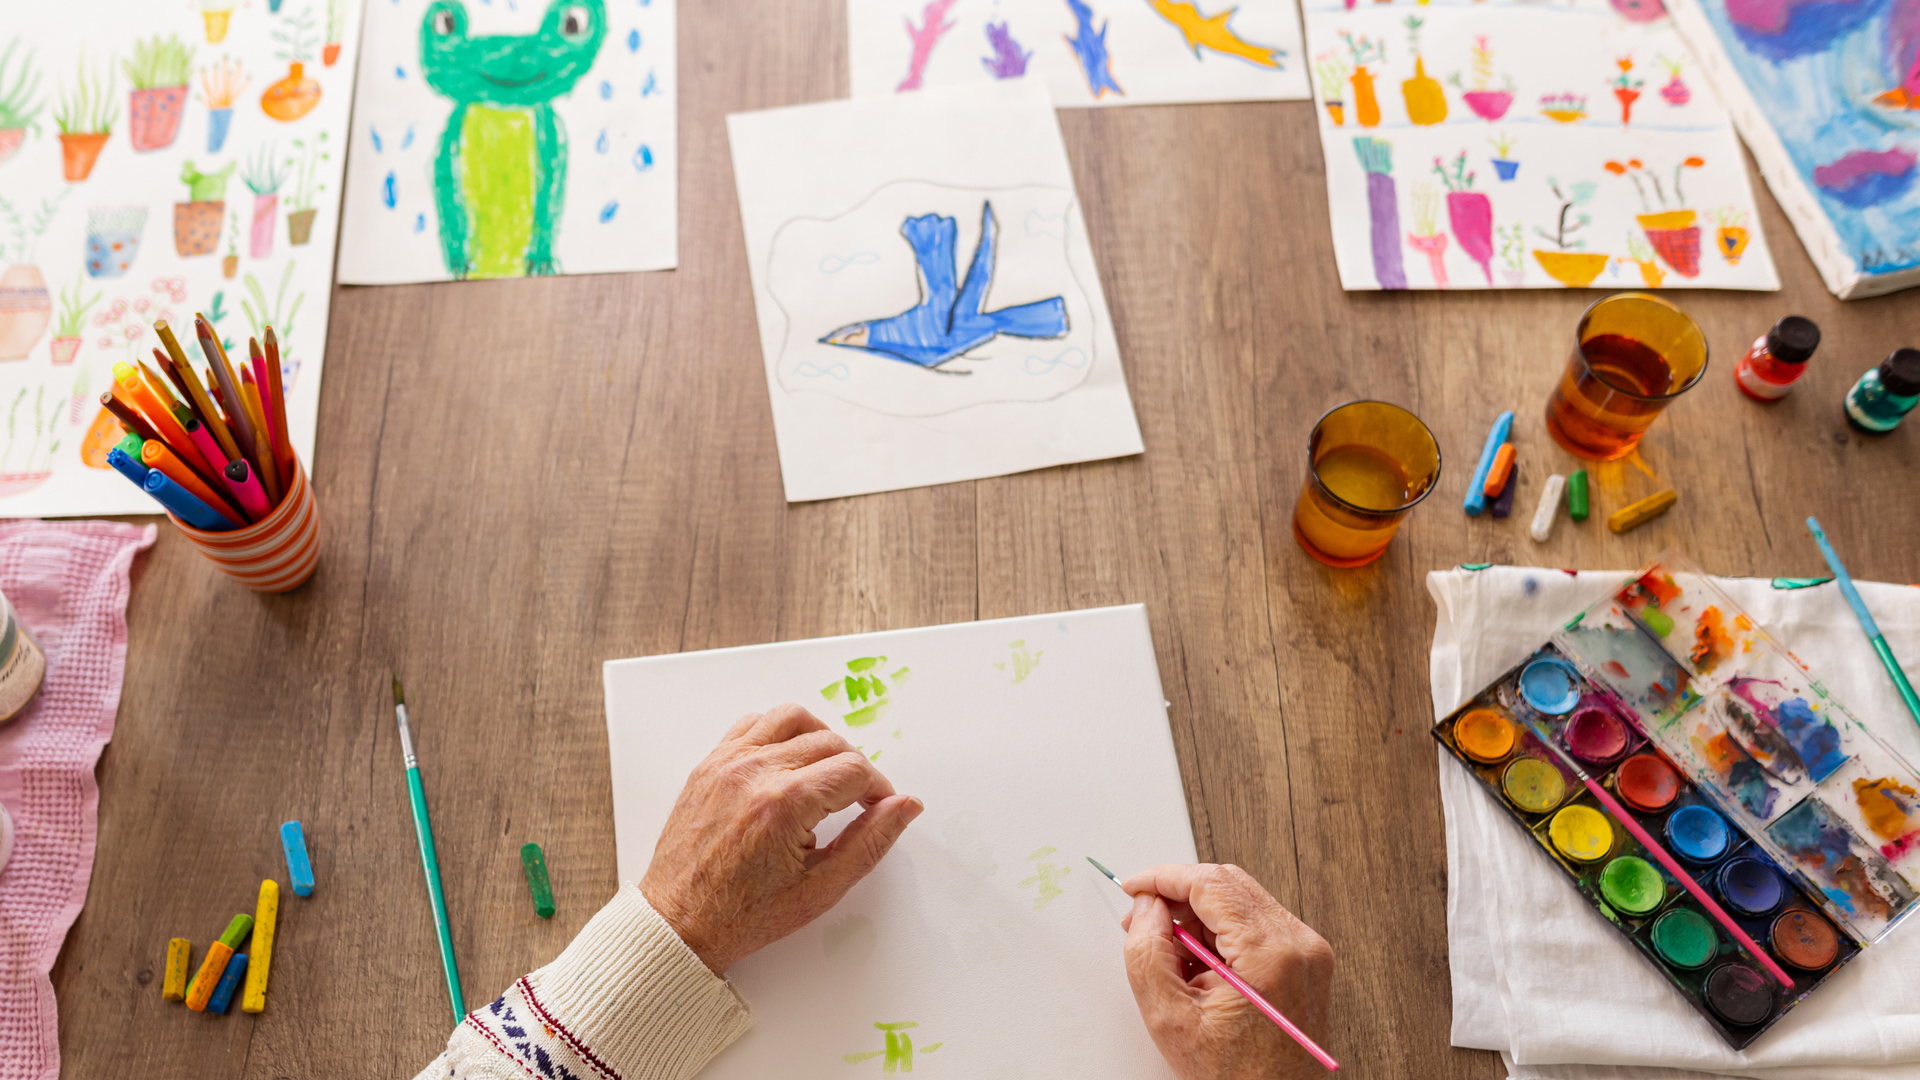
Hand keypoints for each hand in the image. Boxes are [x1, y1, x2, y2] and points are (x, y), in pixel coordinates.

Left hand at [640, 704, 922, 974]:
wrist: (680, 922)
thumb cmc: (744, 914)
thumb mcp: (821, 889)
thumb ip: (870, 842)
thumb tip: (905, 805)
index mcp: (785, 804)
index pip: (854, 770)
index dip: (878, 788)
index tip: (878, 808)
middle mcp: (755, 772)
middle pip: (830, 742)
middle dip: (855, 768)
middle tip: (857, 802)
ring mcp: (728, 763)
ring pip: (793, 718)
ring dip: (820, 739)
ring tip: (826, 775)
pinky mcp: (710, 763)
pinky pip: (753, 722)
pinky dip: (779, 732)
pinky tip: (788, 762)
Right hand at [1120, 864, 1334, 1079]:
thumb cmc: (1234, 1079)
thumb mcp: (1170, 1018)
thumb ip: (1147, 951)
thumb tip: (1147, 907)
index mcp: (1270, 954)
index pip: (1211, 883)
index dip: (1164, 878)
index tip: (1134, 886)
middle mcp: (1298, 944)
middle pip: (1228, 885)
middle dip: (1179, 896)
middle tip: (1144, 920)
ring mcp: (1308, 952)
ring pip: (1240, 901)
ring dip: (1199, 918)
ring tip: (1172, 958)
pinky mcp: (1306, 961)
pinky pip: (1255, 924)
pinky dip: (1221, 934)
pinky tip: (1200, 967)